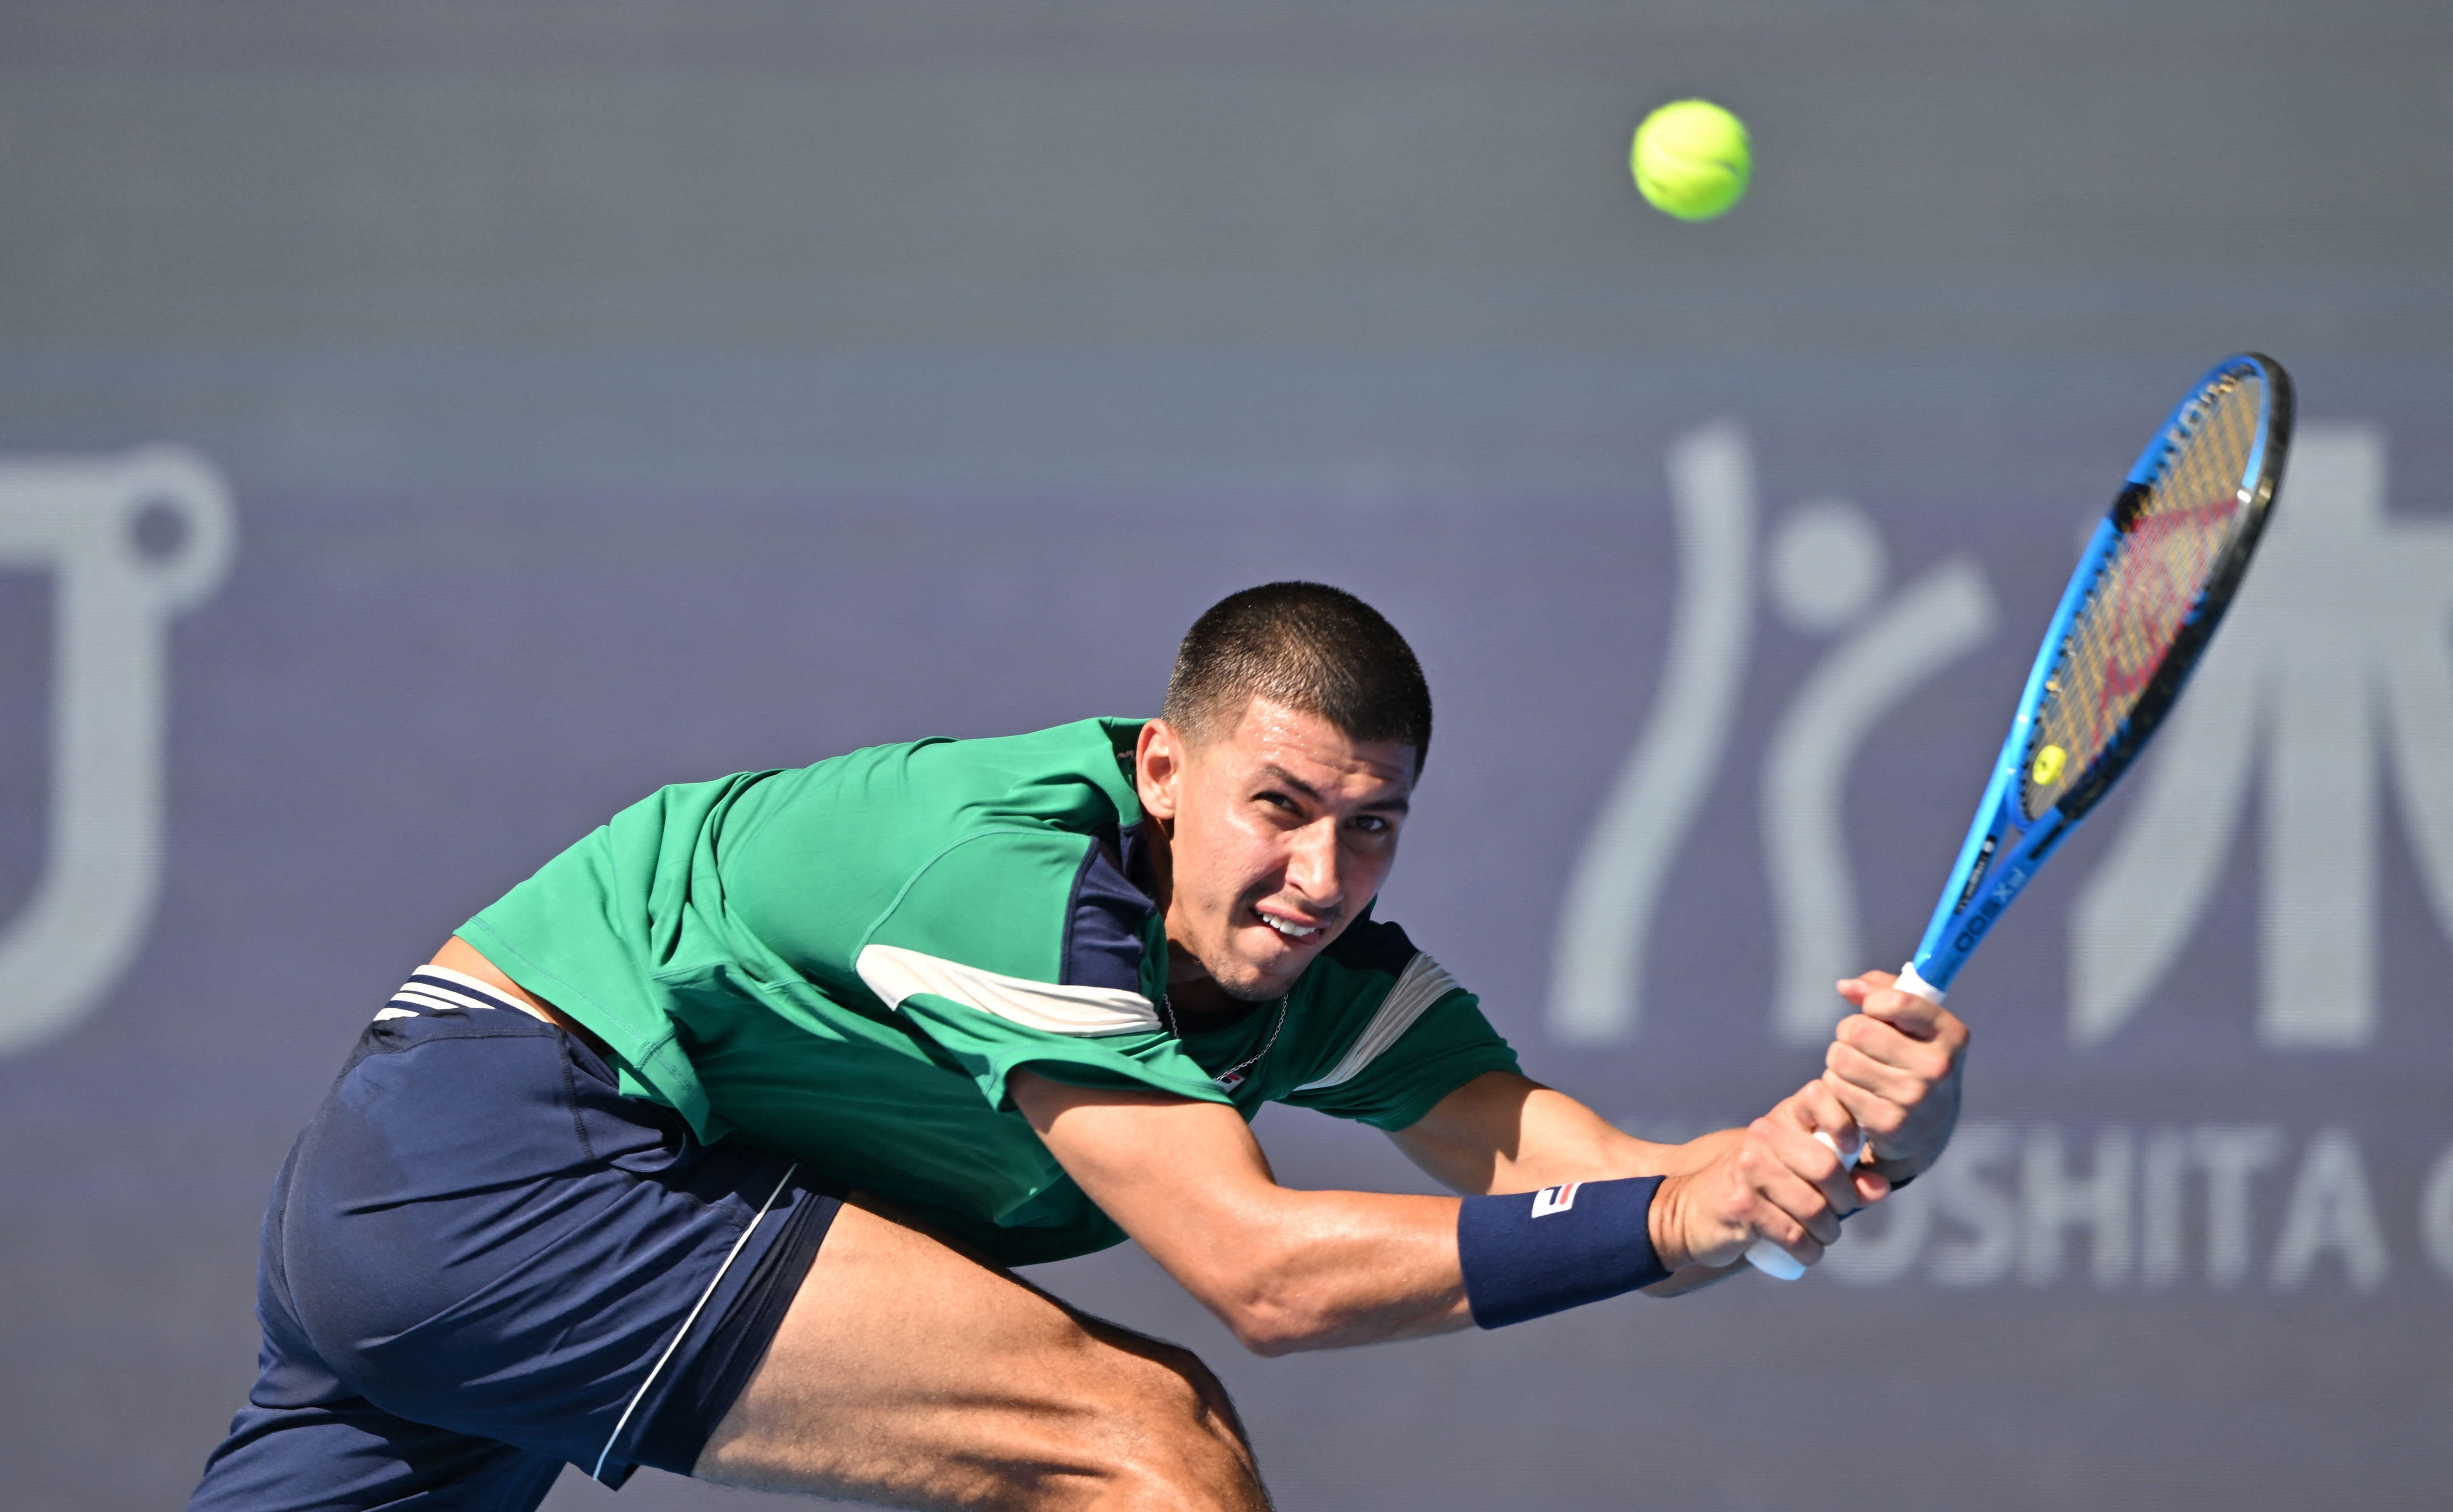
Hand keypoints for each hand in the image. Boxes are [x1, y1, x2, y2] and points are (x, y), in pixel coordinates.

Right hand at [1648, 1083, 1889, 1272]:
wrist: (1690, 1212)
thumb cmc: (1756, 1192)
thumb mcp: (1798, 1174)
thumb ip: (1843, 1176)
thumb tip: (1881, 1187)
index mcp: (1780, 1120)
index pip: (1819, 1097)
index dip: (1847, 1123)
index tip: (1853, 1149)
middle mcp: (1763, 1137)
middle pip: (1827, 1167)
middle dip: (1844, 1201)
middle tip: (1839, 1216)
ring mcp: (1749, 1171)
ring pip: (1814, 1209)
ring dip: (1827, 1234)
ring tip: (1821, 1237)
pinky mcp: (1741, 1207)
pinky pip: (1794, 1235)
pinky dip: (1809, 1252)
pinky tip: (1806, 1254)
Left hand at [1823, 970, 1968, 1182]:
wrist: (1926, 1131)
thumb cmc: (1915, 1064)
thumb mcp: (1916, 1024)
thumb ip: (1883, 992)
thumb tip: (1845, 986)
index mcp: (1951, 1034)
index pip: (1898, 1000)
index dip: (1873, 1002)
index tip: (1873, 1010)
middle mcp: (1937, 1067)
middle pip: (1857, 1030)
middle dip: (1848, 1032)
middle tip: (1859, 1044)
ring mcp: (1914, 1097)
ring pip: (1841, 1058)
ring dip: (1839, 1060)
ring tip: (1858, 1068)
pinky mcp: (1888, 1123)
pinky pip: (1837, 1088)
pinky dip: (1837, 1086)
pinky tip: (1857, 1092)